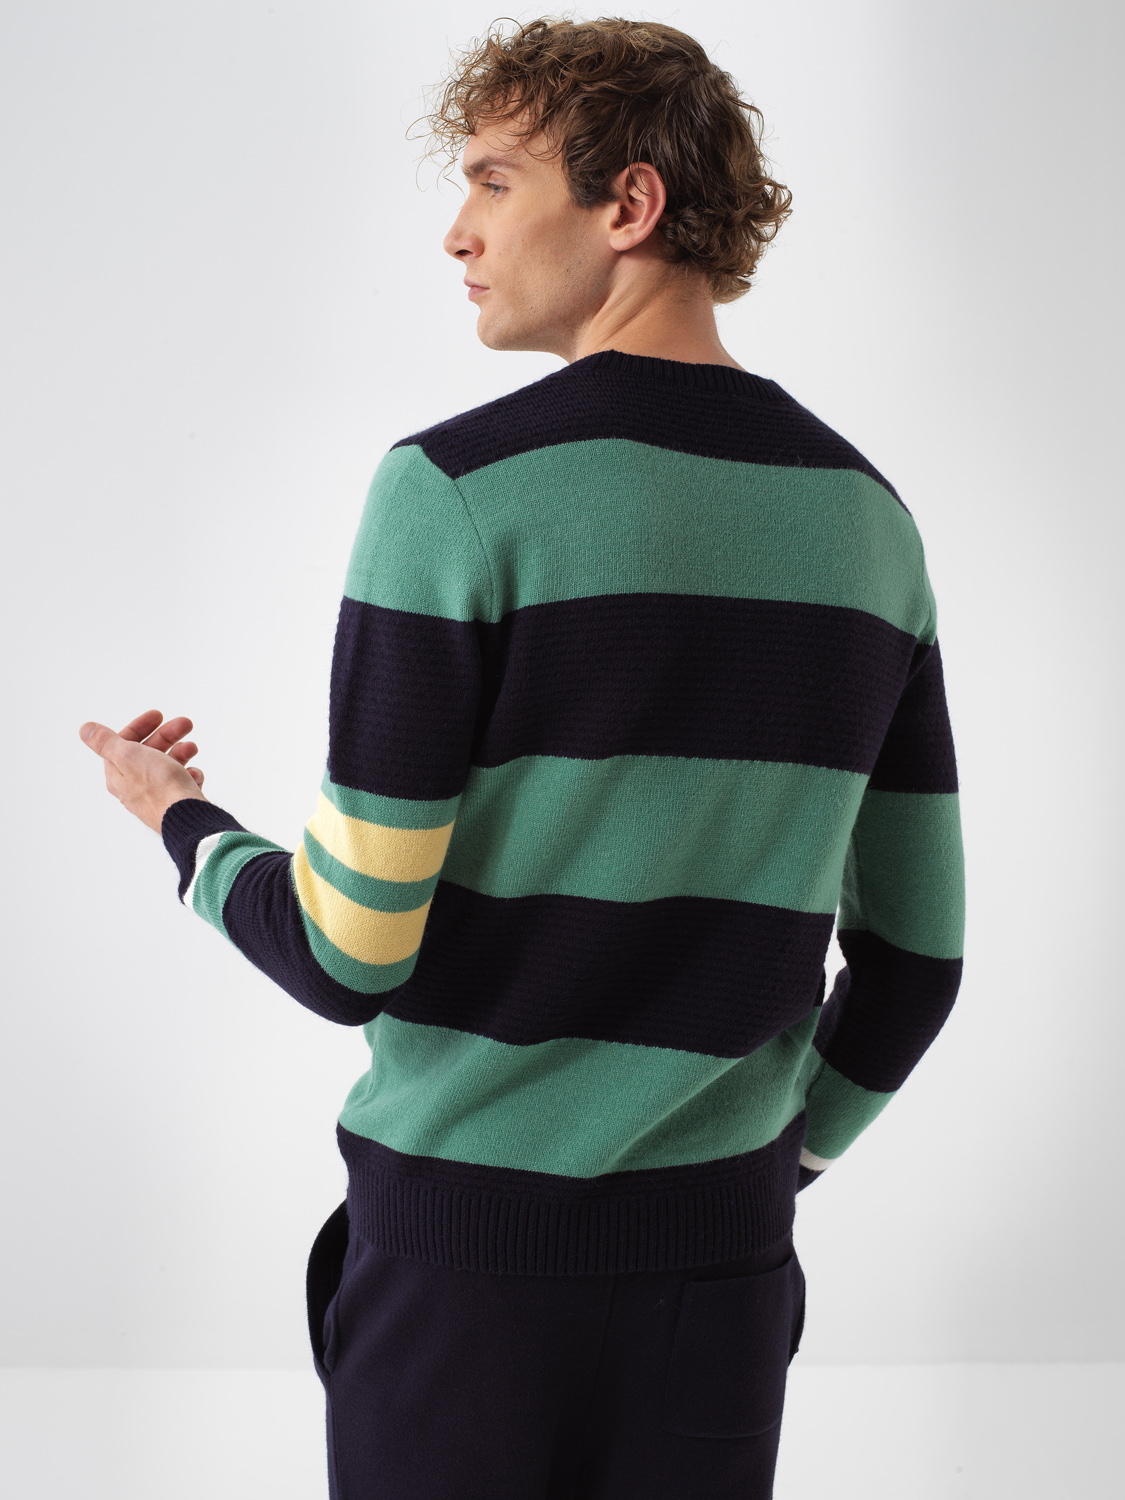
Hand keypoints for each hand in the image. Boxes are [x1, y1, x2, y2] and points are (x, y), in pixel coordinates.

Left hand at [80, 709, 207, 833]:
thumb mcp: (128, 755)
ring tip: (192, 748)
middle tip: (186, 724)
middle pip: (149, 752)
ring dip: (181, 752)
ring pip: (168, 766)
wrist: (185, 816)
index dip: (140, 726)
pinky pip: (182, 783)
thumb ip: (106, 741)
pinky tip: (193, 774)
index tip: (158, 715)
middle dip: (168, 735)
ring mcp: (156, 795)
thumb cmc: (158, 786)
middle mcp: (135, 786)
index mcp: (119, 774)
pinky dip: (189, 774)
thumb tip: (85, 729)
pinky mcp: (174, 803)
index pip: (125, 743)